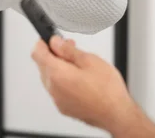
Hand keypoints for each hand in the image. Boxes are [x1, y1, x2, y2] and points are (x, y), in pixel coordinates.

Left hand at [31, 36, 148, 135]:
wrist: (117, 115)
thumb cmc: (107, 90)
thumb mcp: (89, 60)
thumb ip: (67, 49)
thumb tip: (55, 42)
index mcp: (57, 74)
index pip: (37, 53)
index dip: (42, 43)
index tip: (51, 39)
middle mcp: (53, 88)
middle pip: (42, 65)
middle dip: (53, 54)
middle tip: (68, 48)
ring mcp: (57, 99)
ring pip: (49, 77)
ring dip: (58, 67)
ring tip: (77, 64)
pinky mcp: (63, 107)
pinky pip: (56, 89)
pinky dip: (62, 81)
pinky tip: (78, 79)